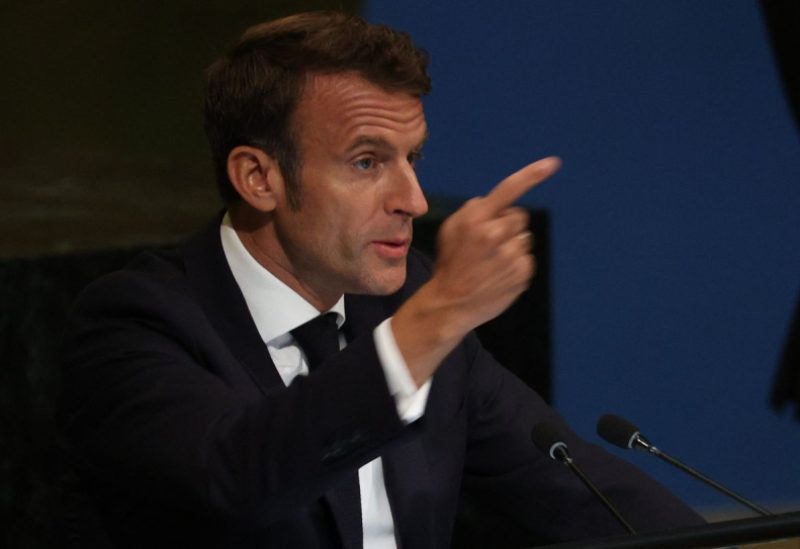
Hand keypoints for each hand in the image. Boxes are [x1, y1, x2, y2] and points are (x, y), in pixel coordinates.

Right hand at [392, 156, 560, 384]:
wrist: (450, 304)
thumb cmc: (450, 263)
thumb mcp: (449, 230)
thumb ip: (472, 211)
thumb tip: (492, 202)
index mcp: (476, 220)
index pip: (509, 190)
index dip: (532, 174)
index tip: (553, 163)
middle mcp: (495, 235)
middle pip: (519, 215)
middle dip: (507, 224)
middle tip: (488, 243)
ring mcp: (511, 255)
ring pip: (524, 238)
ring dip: (512, 245)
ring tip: (491, 261)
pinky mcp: (522, 273)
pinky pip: (526, 257)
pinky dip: (515, 263)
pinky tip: (498, 273)